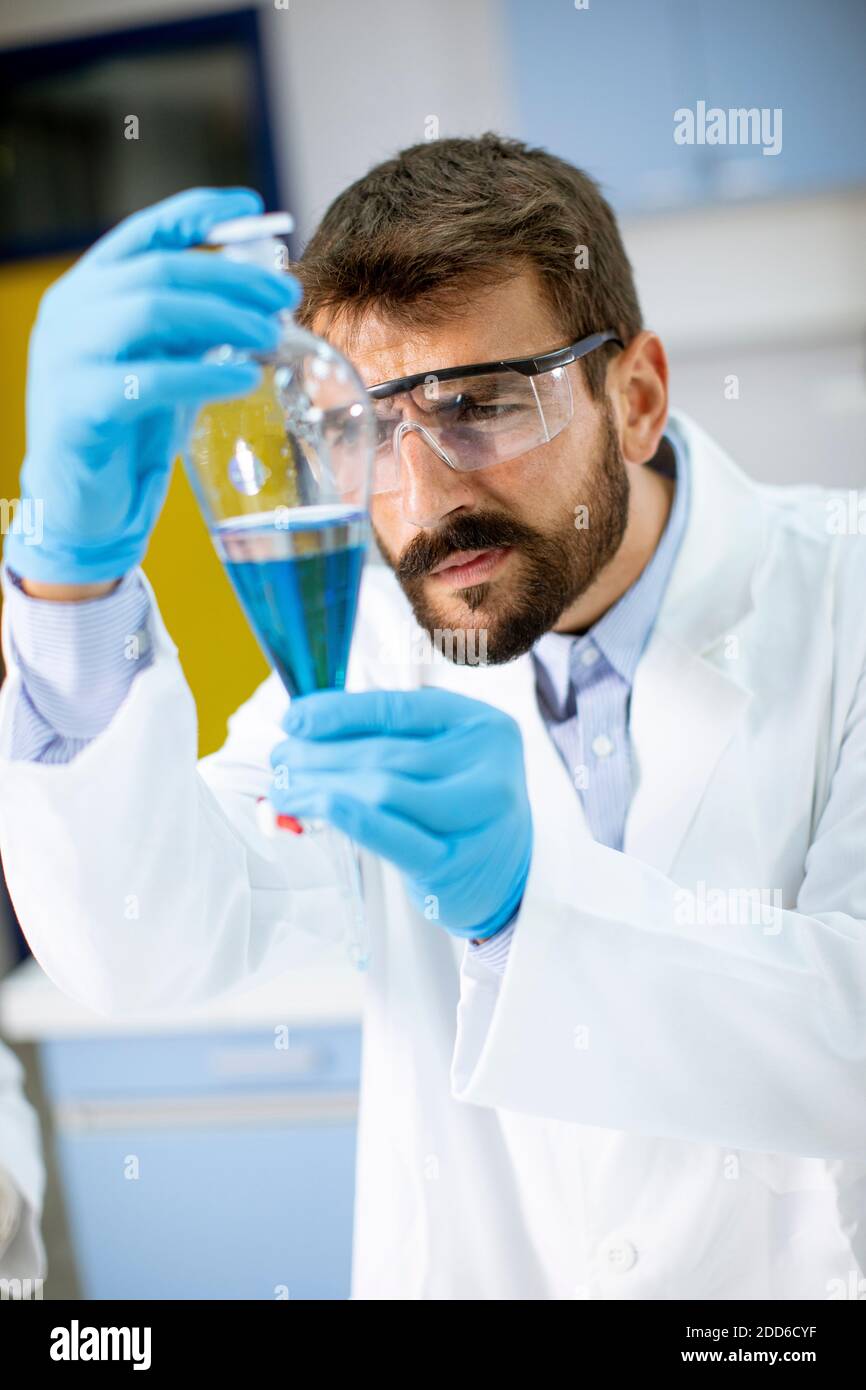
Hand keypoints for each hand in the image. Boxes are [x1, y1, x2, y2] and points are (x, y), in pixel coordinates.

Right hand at [4, 187, 300, 584]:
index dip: (198, 212)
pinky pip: (148, 379)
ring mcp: (65, 357)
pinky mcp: (76, 407)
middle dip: (233, 277)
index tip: (256, 207)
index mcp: (89, 291)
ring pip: (151, 310)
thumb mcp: (167, 366)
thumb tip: (266, 297)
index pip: (144, 232)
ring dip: (223, 317)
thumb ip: (199, 330)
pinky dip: (204, 373)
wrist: (84, 508)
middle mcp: (69, 312)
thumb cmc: (130, 433)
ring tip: (272, 335)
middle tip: (286, 296)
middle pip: (160, 270)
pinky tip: (246, 376)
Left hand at [269, 689, 532, 938]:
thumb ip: (393, 737)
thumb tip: (306, 725)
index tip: (293, 718)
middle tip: (280, 759)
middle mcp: (488, 765)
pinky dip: (342, 814)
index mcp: (482, 724)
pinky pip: (387, 832)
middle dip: (318, 753)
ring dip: (320, 786)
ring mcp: (476, 816)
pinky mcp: (455, 862)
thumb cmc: (462, 806)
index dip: (338, 712)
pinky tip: (311, 807)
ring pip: (380, 789)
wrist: (510, 877)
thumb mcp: (445, 757)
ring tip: (284, 788)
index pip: (396, 709)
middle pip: (382, 752)